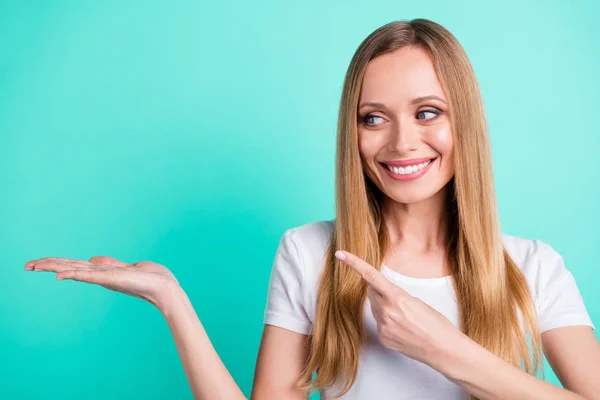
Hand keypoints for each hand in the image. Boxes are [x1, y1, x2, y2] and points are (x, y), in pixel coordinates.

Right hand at [24, 256, 179, 309]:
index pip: (75, 265)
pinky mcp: (111, 279)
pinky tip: (59, 275)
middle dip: (48, 265)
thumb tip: (93, 259)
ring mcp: (104, 278)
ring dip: (54, 267)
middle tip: (26, 265)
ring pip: (74, 270)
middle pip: (69, 267)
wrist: (166, 289)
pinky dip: (74, 274)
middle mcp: (100, 275)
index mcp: (103, 272)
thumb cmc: (153, 279)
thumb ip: (110, 263)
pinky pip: (89, 276)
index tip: (38, 263)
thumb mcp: (129, 266)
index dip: (57, 263)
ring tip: (33, 266)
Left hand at [334, 250, 466, 371]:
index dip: (354, 263)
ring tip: (405, 318)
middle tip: (396, 298)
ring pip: (375, 309)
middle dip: (379, 291)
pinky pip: (379, 324)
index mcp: (397, 298)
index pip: (371, 276)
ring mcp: (383, 327)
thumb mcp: (417, 302)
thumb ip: (396, 296)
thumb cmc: (436, 323)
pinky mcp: (383, 338)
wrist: (443, 349)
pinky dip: (387, 323)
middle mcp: (386, 312)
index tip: (341, 254)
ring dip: (384, 308)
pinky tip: (403, 329)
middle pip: (371, 293)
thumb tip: (383, 295)